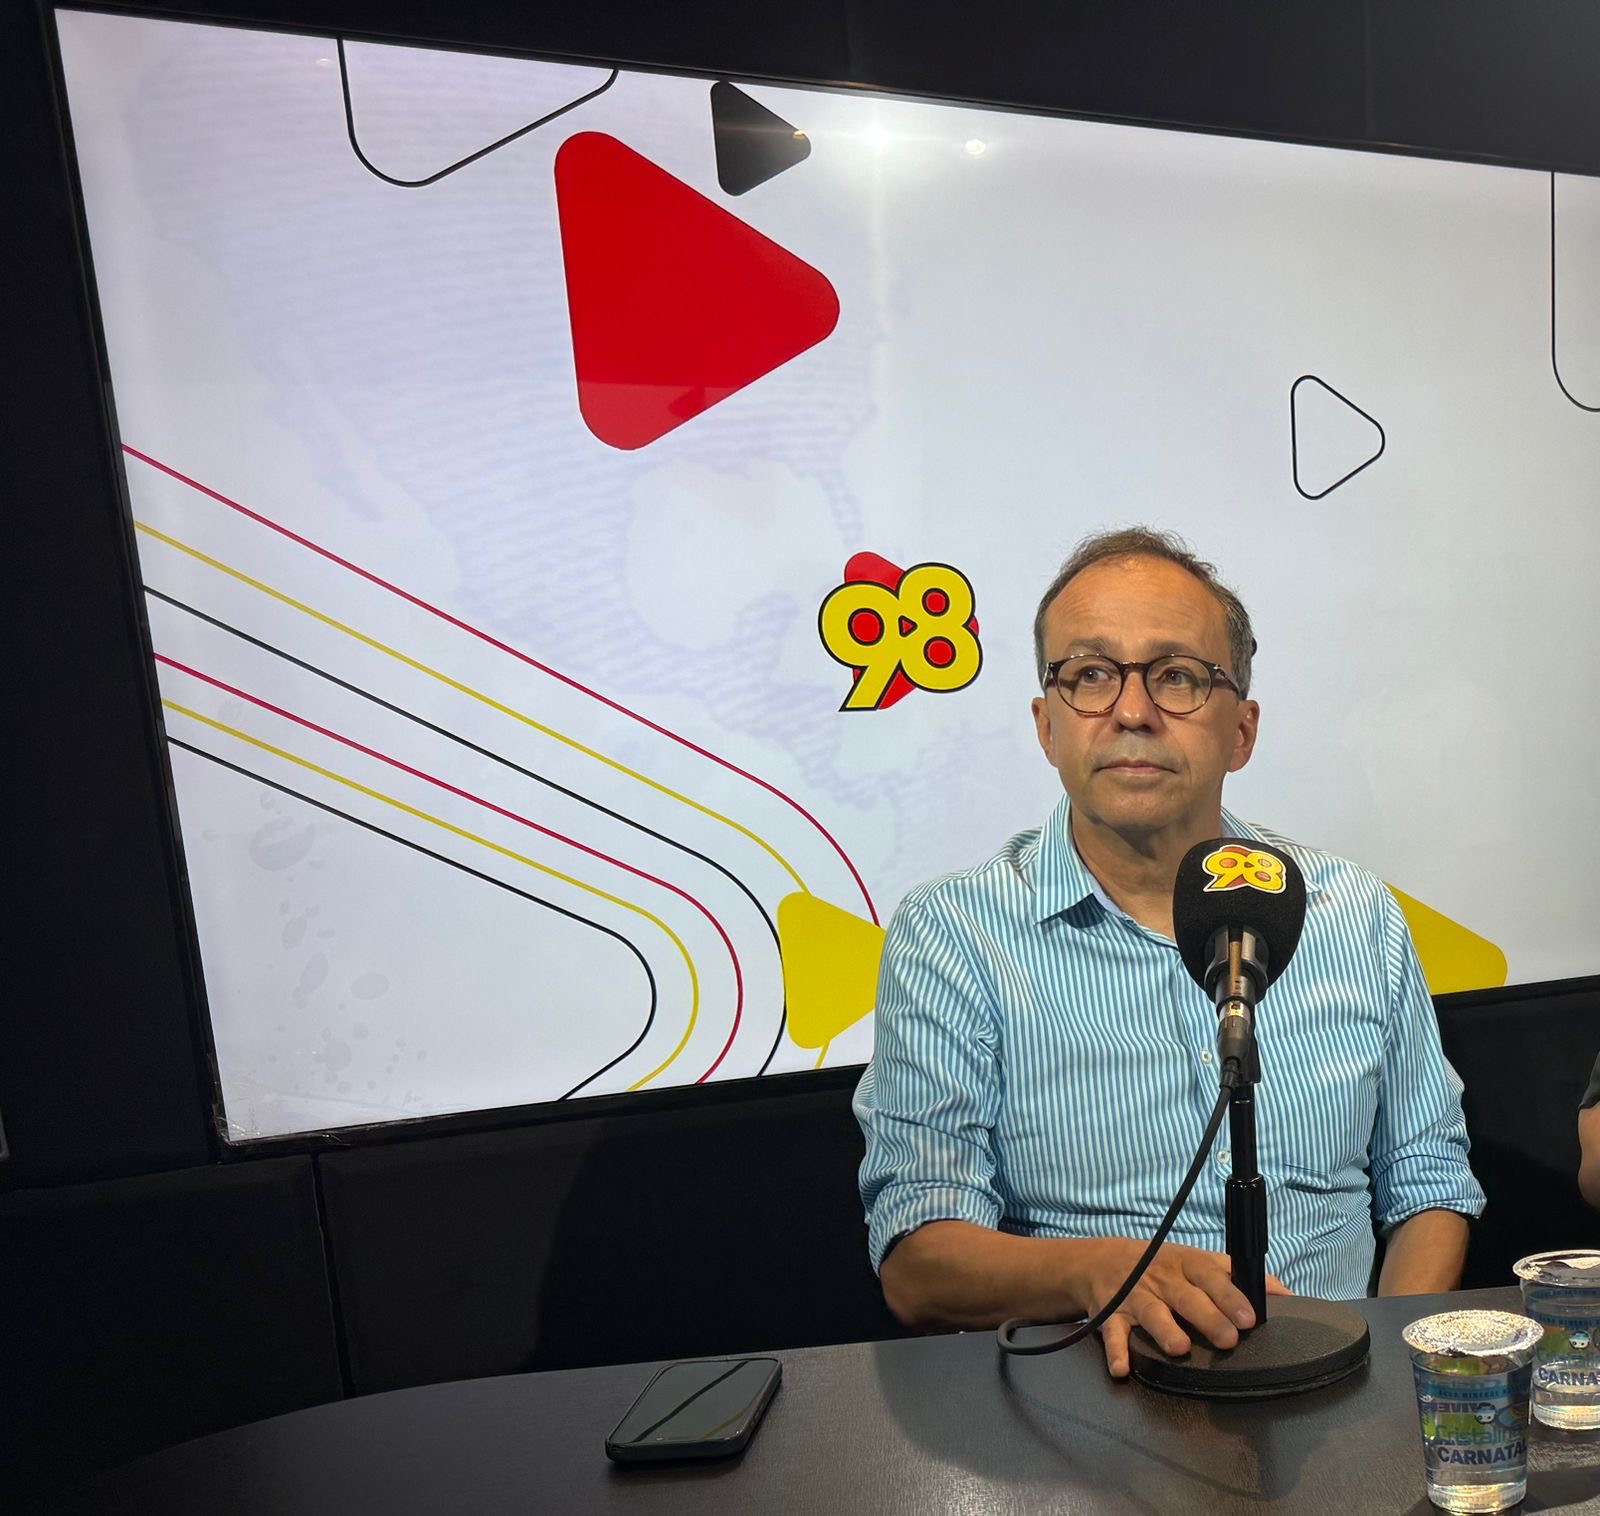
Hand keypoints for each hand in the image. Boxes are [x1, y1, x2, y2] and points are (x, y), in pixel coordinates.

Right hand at [1077, 1239, 1290, 1377]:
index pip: (1211, 1278)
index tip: (1250, 1319)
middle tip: (1228, 1340)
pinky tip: (1123, 1368)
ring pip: (1151, 1312)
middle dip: (1207, 1317)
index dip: (1230, 1297)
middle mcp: (1162, 1280)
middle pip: (1185, 1297)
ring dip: (1164, 1329)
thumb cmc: (1164, 1266)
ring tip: (1181, 1349)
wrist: (1101, 1260)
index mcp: (1186, 1265)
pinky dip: (1116, 1350)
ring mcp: (1135, 1297)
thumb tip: (1287, 1296)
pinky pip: (1112, 1333)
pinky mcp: (1111, 1315)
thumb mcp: (1199, 1261)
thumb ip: (1239, 1277)